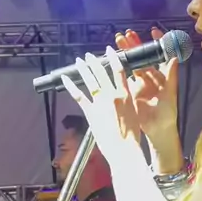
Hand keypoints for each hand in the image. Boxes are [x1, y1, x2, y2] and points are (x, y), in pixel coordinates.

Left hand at [61, 49, 140, 164]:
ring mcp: (100, 104)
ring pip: (90, 81)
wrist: (124, 149)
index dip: (113, 58)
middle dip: (94, 62)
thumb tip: (124, 92)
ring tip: (79, 61)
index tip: (109, 51)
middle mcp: (112, 96)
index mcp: (126, 96)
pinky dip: (71, 87)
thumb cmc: (132, 136)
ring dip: (83, 70)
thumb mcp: (135, 112)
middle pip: (102, 73)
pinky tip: (66, 79)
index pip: (119, 71)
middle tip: (89, 55)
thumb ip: (128, 100)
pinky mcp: (90, 113)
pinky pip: (79, 97)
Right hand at [115, 28, 178, 141]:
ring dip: (126, 52)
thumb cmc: (168, 113)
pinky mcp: (131, 91)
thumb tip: (175, 57)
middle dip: (135, 45)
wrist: (157, 130)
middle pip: (142, 57)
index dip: (157, 42)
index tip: (153, 31)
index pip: (159, 55)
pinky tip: (113, 58)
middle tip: (126, 34)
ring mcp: (140, 83)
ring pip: (132, 64)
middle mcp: (151, 77)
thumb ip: (172, 75)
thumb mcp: (170, 93)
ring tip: (118, 41)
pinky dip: (119, 66)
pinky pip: (124, 76)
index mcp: (162, 76)